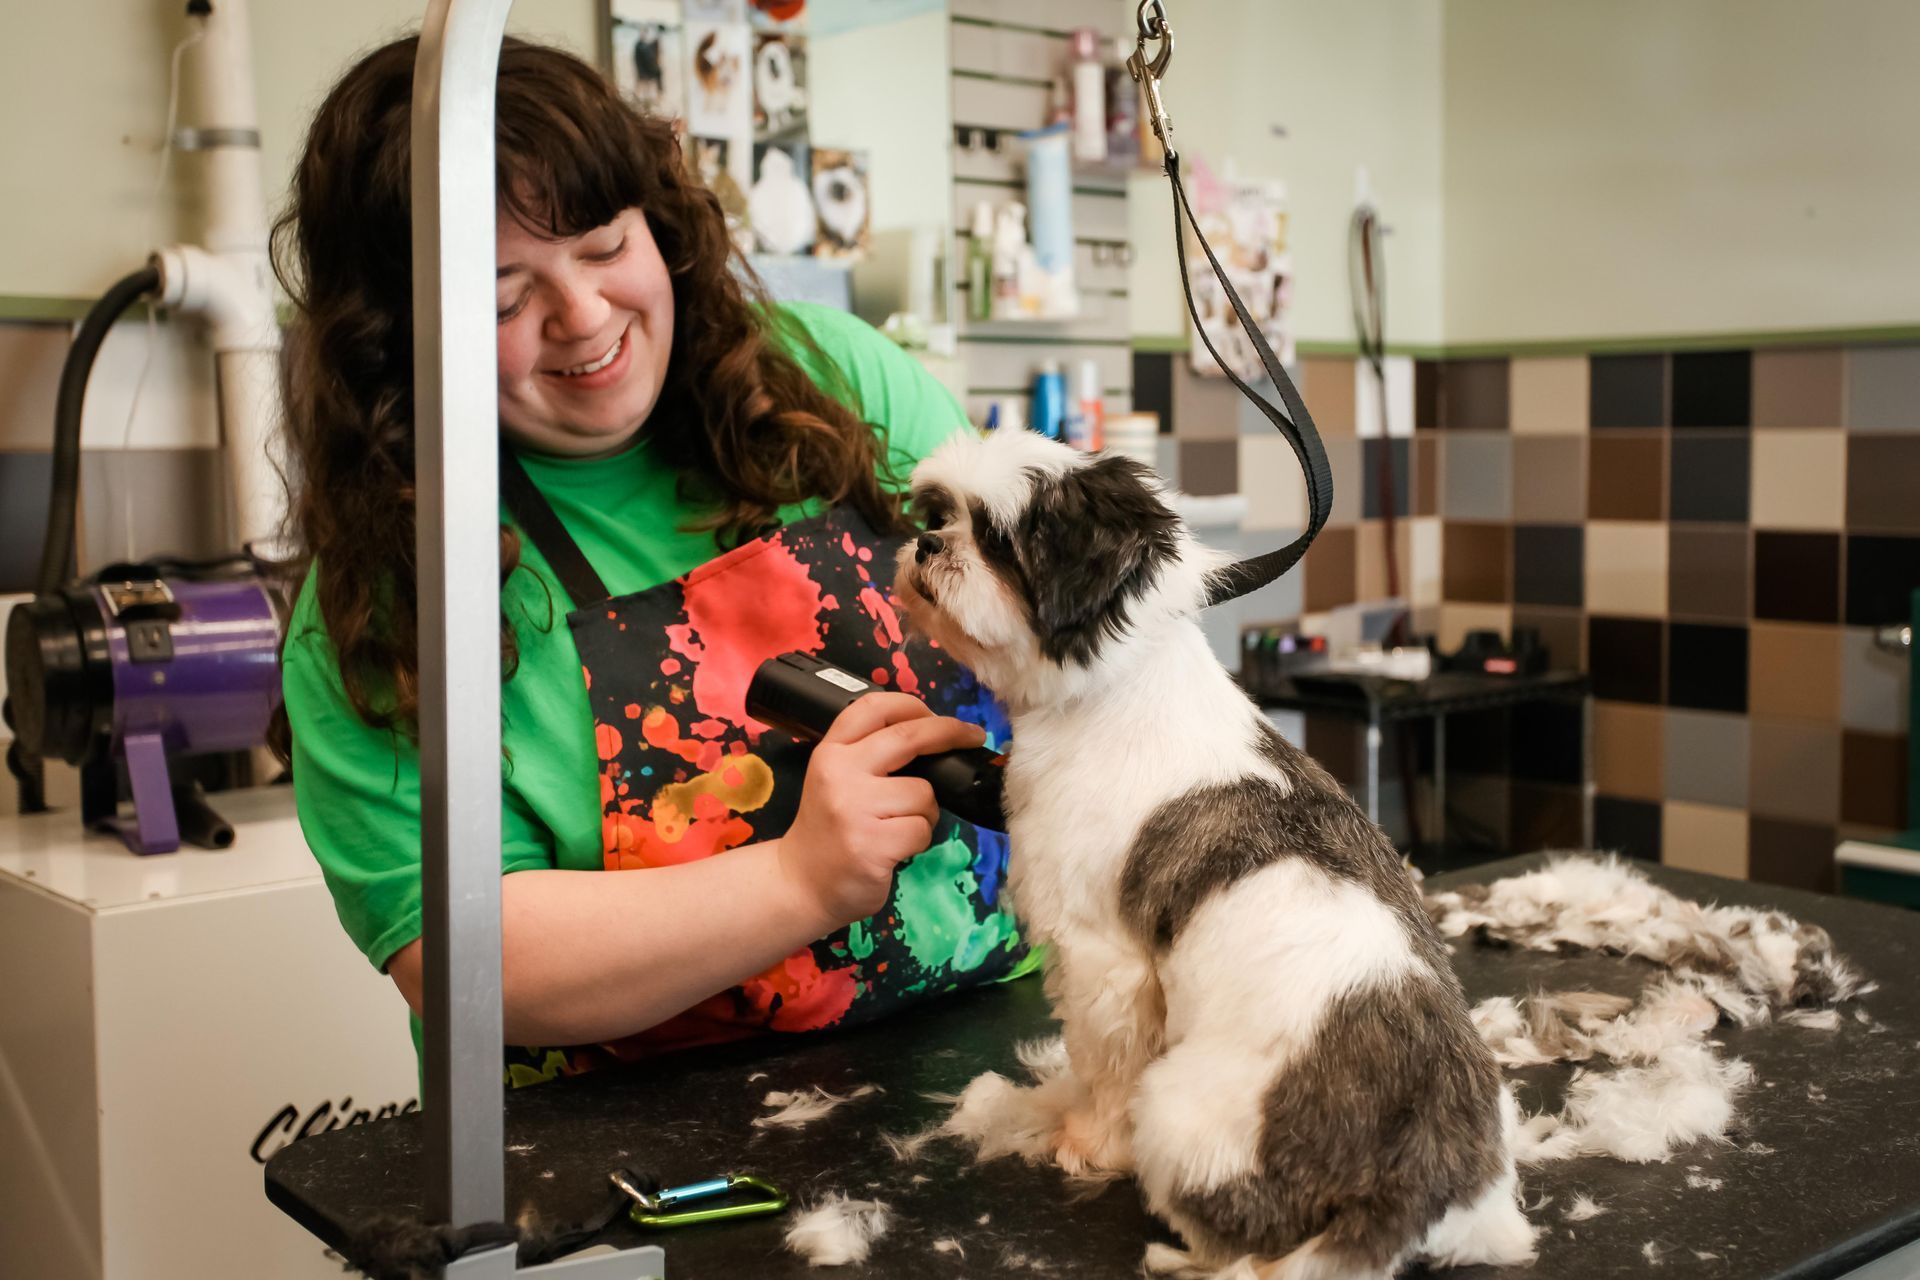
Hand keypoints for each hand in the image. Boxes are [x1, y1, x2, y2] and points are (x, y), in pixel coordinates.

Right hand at [777, 692, 988, 926]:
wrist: (802, 884)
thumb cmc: (829, 831)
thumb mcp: (836, 781)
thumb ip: (870, 757)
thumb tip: (932, 737)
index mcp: (831, 752)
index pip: (873, 708)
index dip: (912, 704)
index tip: (937, 714)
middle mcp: (839, 773)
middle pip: (908, 737)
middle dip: (949, 732)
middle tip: (973, 736)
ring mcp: (854, 809)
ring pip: (923, 793)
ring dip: (926, 811)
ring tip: (901, 826)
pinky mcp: (872, 844)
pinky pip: (922, 829)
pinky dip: (919, 839)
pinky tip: (896, 848)